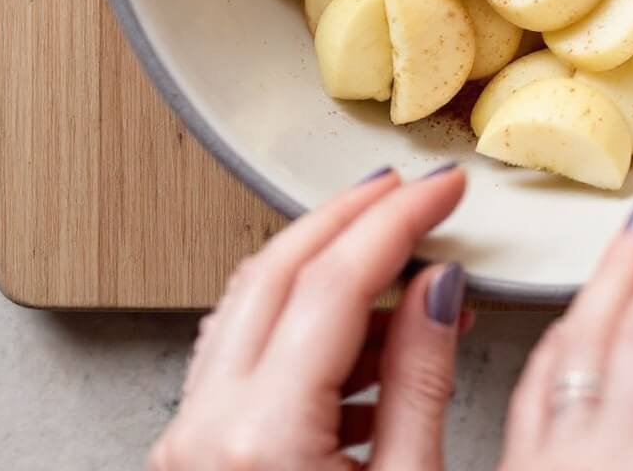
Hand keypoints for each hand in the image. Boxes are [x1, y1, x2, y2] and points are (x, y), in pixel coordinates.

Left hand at [149, 165, 467, 470]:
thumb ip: (421, 384)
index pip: (336, 282)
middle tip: (411, 192)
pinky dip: (302, 325)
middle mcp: (209, 429)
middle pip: (281, 268)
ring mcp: (190, 440)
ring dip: (329, 268)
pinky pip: (242, 352)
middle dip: (354, 215)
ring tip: (406, 277)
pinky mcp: (192, 453)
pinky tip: (364, 342)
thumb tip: (440, 290)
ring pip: (254, 301)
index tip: (443, 189)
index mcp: (264, 440)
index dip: (400, 219)